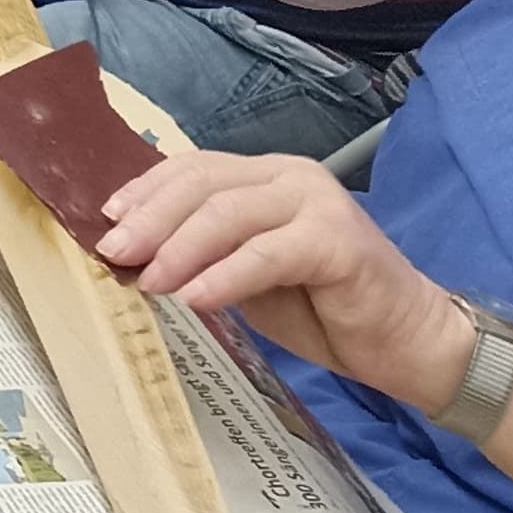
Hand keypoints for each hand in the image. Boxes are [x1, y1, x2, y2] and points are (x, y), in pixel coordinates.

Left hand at [99, 151, 473, 405]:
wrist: (408, 342)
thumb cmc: (325, 309)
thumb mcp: (249, 276)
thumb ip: (205, 254)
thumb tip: (134, 255)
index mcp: (266, 176)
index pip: (192, 169)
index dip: (144, 192)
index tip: (104, 221)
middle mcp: (290, 176)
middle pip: (203, 184)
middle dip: (151, 219)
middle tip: (114, 253)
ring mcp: (317, 202)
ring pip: (229, 213)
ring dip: (180, 248)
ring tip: (149, 282)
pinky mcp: (339, 240)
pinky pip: (267, 253)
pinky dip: (225, 275)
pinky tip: (196, 298)